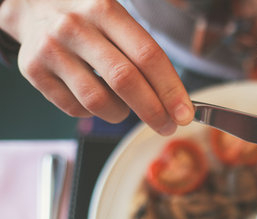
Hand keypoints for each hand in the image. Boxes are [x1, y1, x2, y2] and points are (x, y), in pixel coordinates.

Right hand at [0, 0, 193, 134]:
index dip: (170, 89)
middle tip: (167, 126)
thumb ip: (144, 52)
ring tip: (125, 108)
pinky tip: (96, 98)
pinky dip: (92, 112)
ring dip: (120, 114)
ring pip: (98, 101)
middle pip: (125, 81)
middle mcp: (76, 27)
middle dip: (153, 111)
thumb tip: (177, 101)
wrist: (30, 2)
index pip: (148, 56)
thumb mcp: (116, 16)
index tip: (184, 113)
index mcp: (105, 10)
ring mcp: (52, 49)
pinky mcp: (33, 69)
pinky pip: (74, 108)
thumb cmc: (87, 17)